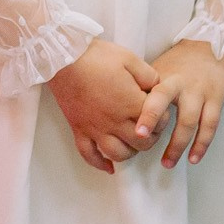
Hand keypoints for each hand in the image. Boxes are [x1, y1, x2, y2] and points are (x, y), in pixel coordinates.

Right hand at [46, 40, 159, 173]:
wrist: (60, 57)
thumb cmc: (95, 56)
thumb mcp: (129, 58)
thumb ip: (149, 75)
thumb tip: (157, 88)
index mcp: (129, 103)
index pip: (156, 121)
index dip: (163, 117)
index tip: (159, 110)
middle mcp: (114, 121)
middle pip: (141, 143)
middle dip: (151, 137)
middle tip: (149, 128)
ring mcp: (95, 128)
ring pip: (118, 154)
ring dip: (130, 152)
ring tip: (132, 143)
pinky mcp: (78, 129)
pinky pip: (89, 154)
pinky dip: (100, 164)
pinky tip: (109, 167)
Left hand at [138, 39, 223, 167]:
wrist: (210, 46)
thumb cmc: (178, 62)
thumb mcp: (157, 69)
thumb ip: (144, 88)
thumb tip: (121, 109)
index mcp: (164, 78)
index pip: (154, 96)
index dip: (146, 114)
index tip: (136, 132)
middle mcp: (182, 85)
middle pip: (168, 104)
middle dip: (156, 126)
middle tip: (143, 143)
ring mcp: (200, 93)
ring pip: (190, 122)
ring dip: (179, 145)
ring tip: (167, 163)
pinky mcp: (216, 100)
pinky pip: (210, 126)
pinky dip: (202, 144)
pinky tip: (194, 158)